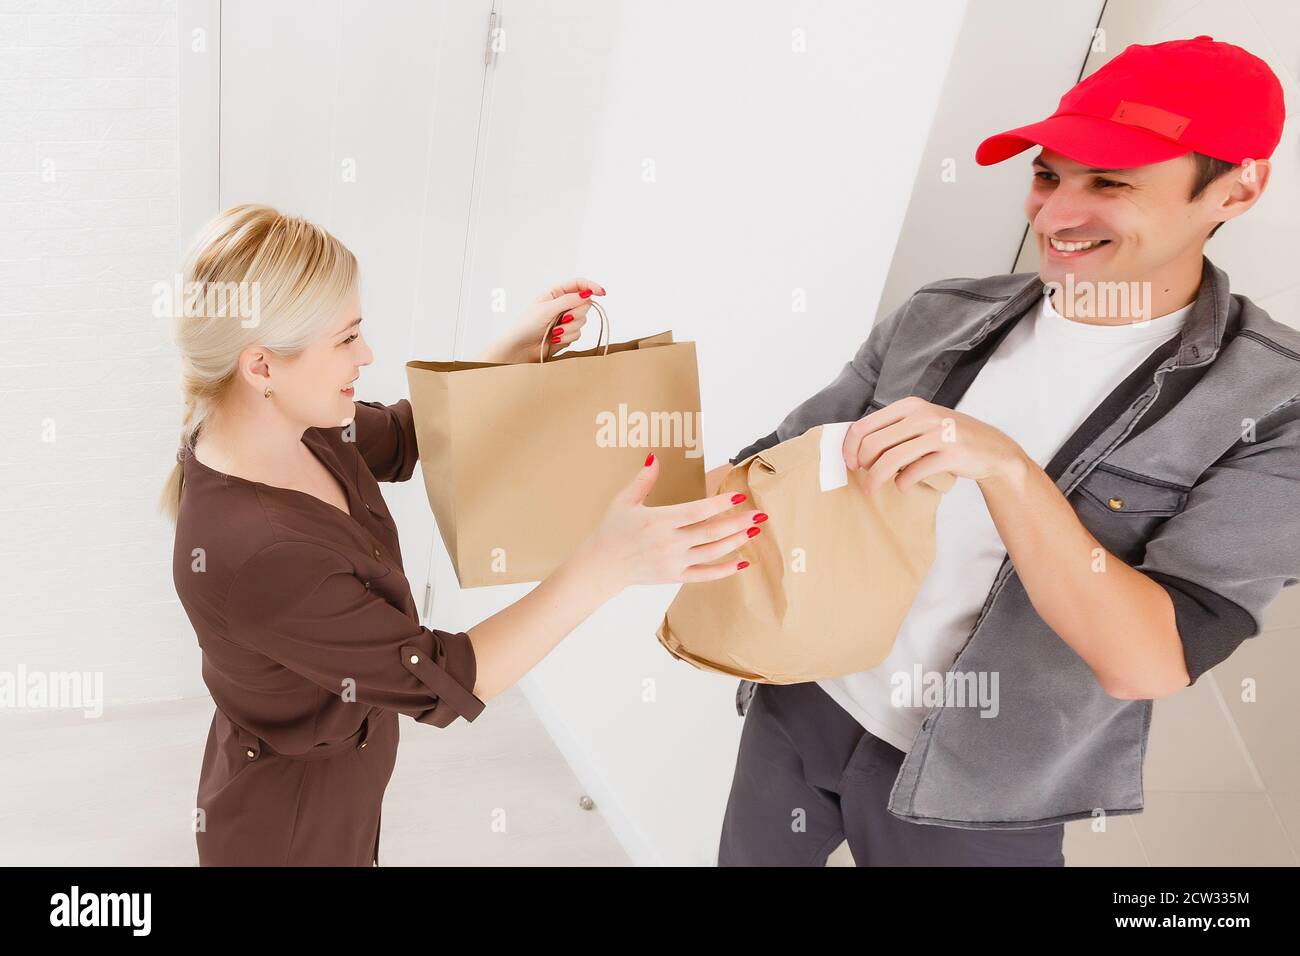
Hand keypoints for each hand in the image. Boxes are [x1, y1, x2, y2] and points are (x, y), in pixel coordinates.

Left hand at [477, 276, 605, 363]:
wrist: (520, 349)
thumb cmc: (526, 326)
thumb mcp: (546, 309)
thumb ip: (568, 301)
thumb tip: (587, 294)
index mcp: (556, 293)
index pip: (579, 284)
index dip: (592, 287)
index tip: (602, 293)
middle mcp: (563, 305)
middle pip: (585, 304)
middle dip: (576, 313)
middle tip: (563, 319)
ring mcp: (566, 320)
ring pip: (583, 320)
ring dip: (569, 328)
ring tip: (554, 332)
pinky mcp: (567, 334)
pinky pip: (578, 334)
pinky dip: (567, 337)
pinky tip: (554, 339)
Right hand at [578, 453, 765, 590]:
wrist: (601, 565)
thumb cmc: (612, 531)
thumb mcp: (624, 501)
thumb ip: (643, 480)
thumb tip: (654, 457)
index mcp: (658, 521)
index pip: (696, 512)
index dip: (719, 504)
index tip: (738, 496)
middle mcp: (669, 543)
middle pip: (711, 532)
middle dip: (738, 522)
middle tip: (760, 514)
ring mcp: (673, 562)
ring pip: (712, 552)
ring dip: (736, 541)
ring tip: (754, 530)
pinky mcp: (674, 577)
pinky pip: (705, 575)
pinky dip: (726, 570)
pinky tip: (743, 562)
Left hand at [842, 396, 1029, 493]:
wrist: (992, 450)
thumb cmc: (949, 438)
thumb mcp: (921, 424)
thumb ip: (893, 430)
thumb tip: (854, 448)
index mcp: (910, 405)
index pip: (864, 425)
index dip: (850, 448)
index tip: (850, 464)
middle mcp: (923, 415)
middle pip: (873, 444)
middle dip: (862, 467)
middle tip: (864, 480)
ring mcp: (939, 433)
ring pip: (890, 460)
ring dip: (875, 480)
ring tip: (872, 490)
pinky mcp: (951, 454)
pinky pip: (913, 472)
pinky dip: (902, 483)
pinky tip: (903, 486)